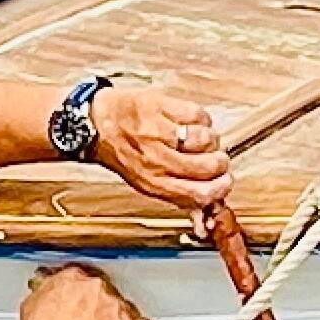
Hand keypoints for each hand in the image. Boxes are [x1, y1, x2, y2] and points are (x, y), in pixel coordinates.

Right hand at [17, 262, 153, 319]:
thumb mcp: (32, 304)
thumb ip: (47, 292)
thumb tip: (49, 293)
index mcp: (74, 277)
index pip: (86, 278)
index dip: (84, 295)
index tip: (83, 304)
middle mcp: (97, 287)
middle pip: (107, 293)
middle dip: (100, 308)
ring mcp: (115, 307)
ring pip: (125, 310)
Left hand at [85, 84, 226, 211]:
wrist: (94, 124)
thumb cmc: (123, 153)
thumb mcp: (146, 182)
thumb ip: (178, 195)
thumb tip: (207, 212)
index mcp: (154, 183)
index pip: (200, 194)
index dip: (220, 188)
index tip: (225, 181)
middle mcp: (156, 160)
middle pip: (208, 166)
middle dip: (219, 162)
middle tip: (215, 158)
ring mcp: (157, 132)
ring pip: (206, 139)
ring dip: (210, 139)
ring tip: (199, 138)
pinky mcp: (159, 106)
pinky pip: (198, 114)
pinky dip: (200, 118)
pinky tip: (190, 121)